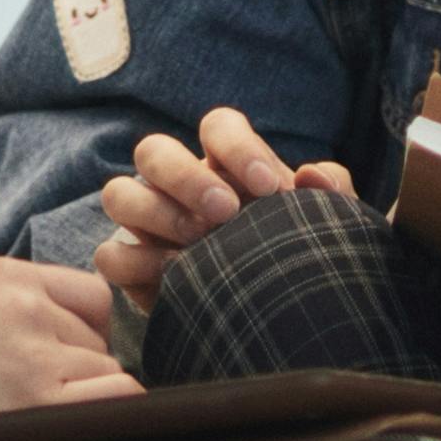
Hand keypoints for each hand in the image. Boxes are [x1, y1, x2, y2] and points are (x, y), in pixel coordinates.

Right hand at [0, 257, 136, 414]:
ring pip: (106, 370)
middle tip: (28, 392)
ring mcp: (35, 352)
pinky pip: (116, 396)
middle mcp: (28, 305)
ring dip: (81, 395)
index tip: (63, 356)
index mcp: (9, 275)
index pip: (93, 297)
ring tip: (28, 409)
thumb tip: (96, 332)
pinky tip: (79, 426)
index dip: (85, 331)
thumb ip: (27, 304)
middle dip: (78, 367)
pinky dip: (110, 411)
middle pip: (99, 338)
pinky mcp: (37, 399)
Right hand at [93, 104, 354, 319]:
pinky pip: (108, 255)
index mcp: (225, 161)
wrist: (274, 315)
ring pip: (118, 193)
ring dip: (157, 214)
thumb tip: (312, 174)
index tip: (269, 186)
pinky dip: (135, 263)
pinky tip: (175, 278)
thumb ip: (331, 188)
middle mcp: (178, 182)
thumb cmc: (295, 251)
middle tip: (225, 212)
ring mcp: (147, 221)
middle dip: (186, 177)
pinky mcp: (131, 265)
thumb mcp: (324, 220)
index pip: (218, 125)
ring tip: (198, 245)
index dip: (238, 148)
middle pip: (153, 150)